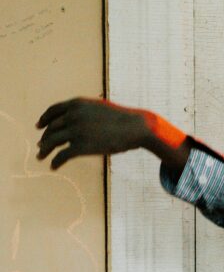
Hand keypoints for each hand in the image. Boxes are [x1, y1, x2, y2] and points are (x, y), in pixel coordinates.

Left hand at [36, 97, 186, 170]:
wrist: (136, 128)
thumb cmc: (123, 119)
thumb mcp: (100, 108)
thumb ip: (85, 111)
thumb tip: (77, 119)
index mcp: (77, 104)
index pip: (53, 111)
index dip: (44, 119)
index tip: (39, 126)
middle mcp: (73, 116)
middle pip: (51, 128)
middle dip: (44, 138)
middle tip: (41, 146)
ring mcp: (76, 131)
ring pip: (51, 142)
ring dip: (44, 150)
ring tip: (40, 157)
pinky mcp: (81, 147)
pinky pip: (62, 155)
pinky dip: (55, 161)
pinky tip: (53, 166)